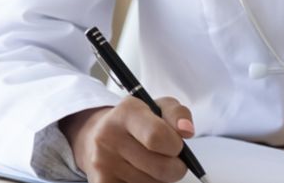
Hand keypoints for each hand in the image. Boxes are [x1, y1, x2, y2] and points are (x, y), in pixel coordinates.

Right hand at [60, 97, 195, 182]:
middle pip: (161, 167)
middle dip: (174, 168)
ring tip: (150, 165)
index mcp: (126, 113)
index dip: (175, 146)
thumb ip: (178, 114)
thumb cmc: (137, 123)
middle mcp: (109, 136)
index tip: (176, 146)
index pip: (157, 136)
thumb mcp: (158, 107)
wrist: (97, 136)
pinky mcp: (101, 182)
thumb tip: (187, 130)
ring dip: (159, 179)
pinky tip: (138, 175)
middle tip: (170, 160)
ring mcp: (102, 162)